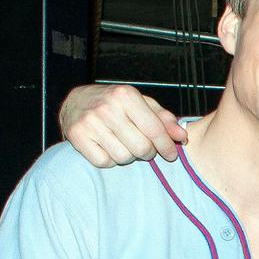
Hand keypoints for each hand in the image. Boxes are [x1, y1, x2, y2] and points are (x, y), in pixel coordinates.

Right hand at [59, 83, 185, 167]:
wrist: (76, 101)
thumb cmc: (115, 103)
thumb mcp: (140, 103)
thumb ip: (163, 118)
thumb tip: (181, 136)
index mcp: (125, 95)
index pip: (154, 130)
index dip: (166, 146)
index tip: (171, 154)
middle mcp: (107, 107)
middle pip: (141, 148)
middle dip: (148, 152)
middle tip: (144, 147)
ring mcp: (90, 122)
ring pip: (123, 157)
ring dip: (129, 156)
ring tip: (124, 144)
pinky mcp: (77, 136)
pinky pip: (105, 162)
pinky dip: (110, 159)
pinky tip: (108, 147)